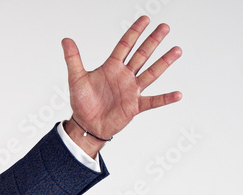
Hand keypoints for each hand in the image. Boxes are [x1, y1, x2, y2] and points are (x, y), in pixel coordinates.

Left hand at [62, 17, 181, 149]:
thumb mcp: (76, 78)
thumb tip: (65, 40)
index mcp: (111, 67)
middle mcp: (124, 76)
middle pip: (141, 55)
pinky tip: (178, 94)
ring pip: (150, 73)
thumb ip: (73, 58)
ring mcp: (131, 90)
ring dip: (164, 62)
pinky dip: (165, 98)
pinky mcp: (134, 106)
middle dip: (153, 41)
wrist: (85, 124)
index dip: (134, 32)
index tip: (145, 19)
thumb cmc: (82, 102)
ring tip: (177, 50)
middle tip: (165, 27)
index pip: (125, 45)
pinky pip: (152, 101)